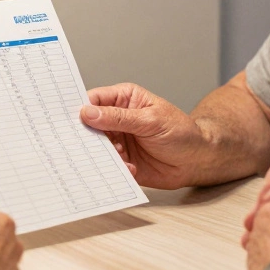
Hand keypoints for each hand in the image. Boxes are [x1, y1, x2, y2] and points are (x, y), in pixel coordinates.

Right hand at [80, 82, 207, 188]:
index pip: (95, 100)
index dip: (81, 108)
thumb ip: (119, 118)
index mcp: (124, 100)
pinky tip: (130, 169)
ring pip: (96, 148)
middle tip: (89, 144)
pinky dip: (115, 169)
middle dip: (88, 136)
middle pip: (90, 126)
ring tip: (120, 156)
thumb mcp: (151, 120)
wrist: (197, 161)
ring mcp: (118, 141)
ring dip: (104, 155)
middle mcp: (117, 120)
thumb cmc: (181, 132)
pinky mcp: (122, 162)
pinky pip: (108, 166)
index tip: (72, 119)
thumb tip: (88, 113)